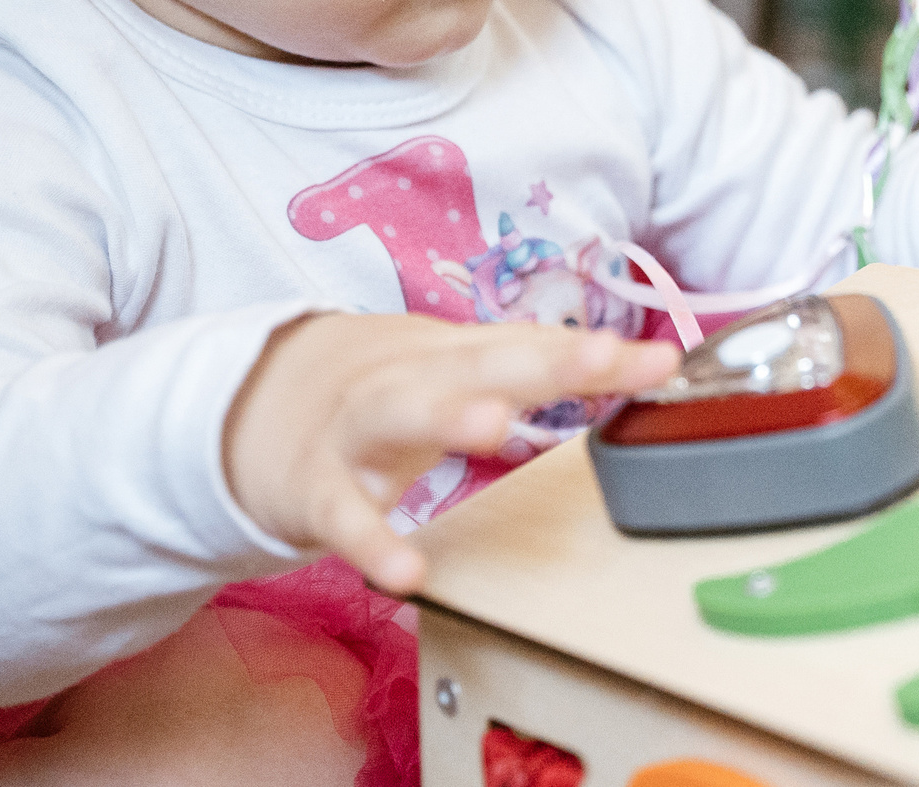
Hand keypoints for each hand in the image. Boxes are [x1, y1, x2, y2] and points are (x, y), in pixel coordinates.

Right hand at [223, 315, 676, 592]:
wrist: (253, 406)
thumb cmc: (380, 390)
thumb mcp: (453, 368)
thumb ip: (535, 367)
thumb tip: (641, 366)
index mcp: (451, 354)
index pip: (535, 346)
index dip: (600, 354)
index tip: (665, 361)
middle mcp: (410, 378)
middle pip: (476, 361)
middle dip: (539, 360)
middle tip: (598, 360)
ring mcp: (357, 429)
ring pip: (402, 411)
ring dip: (447, 414)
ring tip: (494, 429)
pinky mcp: (317, 487)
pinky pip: (345, 517)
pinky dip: (374, 541)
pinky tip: (408, 572)